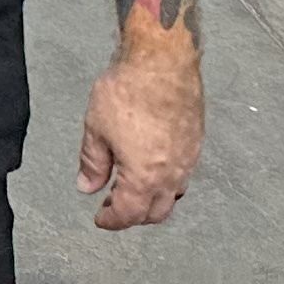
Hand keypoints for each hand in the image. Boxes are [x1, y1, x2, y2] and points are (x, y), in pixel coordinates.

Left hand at [77, 39, 201, 228]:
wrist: (163, 63)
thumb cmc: (128, 92)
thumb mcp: (96, 128)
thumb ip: (92, 162)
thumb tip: (87, 186)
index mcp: (145, 177)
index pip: (129, 213)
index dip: (112, 220)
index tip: (101, 218)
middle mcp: (171, 176)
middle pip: (155, 212)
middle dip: (134, 215)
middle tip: (113, 206)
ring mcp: (188, 161)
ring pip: (172, 196)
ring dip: (152, 200)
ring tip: (131, 188)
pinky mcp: (196, 144)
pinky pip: (182, 175)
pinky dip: (165, 182)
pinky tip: (151, 167)